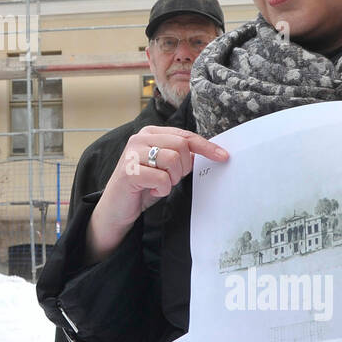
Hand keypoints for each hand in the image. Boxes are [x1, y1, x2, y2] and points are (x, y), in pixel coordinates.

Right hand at [86, 125, 228, 259]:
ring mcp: (133, 153)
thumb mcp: (165, 168)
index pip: (185, 135)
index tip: (224, 156)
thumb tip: (210, 151)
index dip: (207, 146)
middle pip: (181, 146)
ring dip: (172, 179)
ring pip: (172, 160)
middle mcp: (140, 138)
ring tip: (159, 185)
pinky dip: (162, 189)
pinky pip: (161, 178)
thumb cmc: (143, 186)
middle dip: (184, 167)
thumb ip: (182, 157)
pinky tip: (151, 192)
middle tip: (172, 179)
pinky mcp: (129, 171)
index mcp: (150, 133)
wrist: (117, 208)